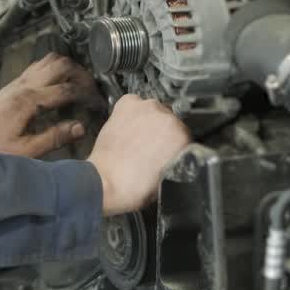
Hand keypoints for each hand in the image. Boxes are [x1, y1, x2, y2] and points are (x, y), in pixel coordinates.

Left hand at [0, 53, 101, 157]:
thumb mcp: (24, 151)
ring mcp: (19, 81)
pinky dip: (55, 69)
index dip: (88, 95)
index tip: (99, 105)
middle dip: (82, 74)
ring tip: (80, 85)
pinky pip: (40, 65)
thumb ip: (54, 138)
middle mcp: (25, 85)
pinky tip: (60, 84)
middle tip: (92, 91)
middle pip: (62, 64)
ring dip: (69, 68)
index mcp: (30, 101)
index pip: (68, 89)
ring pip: (50, 59)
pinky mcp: (15, 83)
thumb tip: (80, 127)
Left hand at [87, 94, 191, 215]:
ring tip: (136, 137)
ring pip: (153, 110)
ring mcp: (147, 108)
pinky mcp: (127, 105)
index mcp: (182, 137)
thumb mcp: (168, 177)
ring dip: (148, 121)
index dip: (174, 143)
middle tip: (149, 145)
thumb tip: (172, 151)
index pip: (184, 134)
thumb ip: (175, 158)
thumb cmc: (133, 186)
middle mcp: (168, 118)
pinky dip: (131, 112)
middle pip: (170, 120)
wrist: (105, 182)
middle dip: (161, 132)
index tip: (166, 148)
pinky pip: (134, 103)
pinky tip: (128, 127)